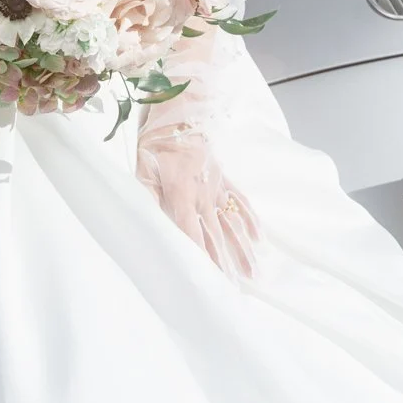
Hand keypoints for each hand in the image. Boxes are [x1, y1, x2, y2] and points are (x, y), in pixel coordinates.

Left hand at [136, 122, 259, 279]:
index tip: (211, 281)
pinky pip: (240, 201)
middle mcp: (203, 195)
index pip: (192, 233)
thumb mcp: (142, 169)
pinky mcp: (224, 177)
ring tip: (254, 273)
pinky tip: (259, 238)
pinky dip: (251, 220)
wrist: (178, 113)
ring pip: (232, 222)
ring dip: (244, 249)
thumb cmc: (155, 144)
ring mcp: (217, 186)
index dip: (202, 258)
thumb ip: (147, 197)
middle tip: (237, 289)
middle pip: (216, 235)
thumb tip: (149, 223)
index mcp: (181, 195)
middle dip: (227, 263)